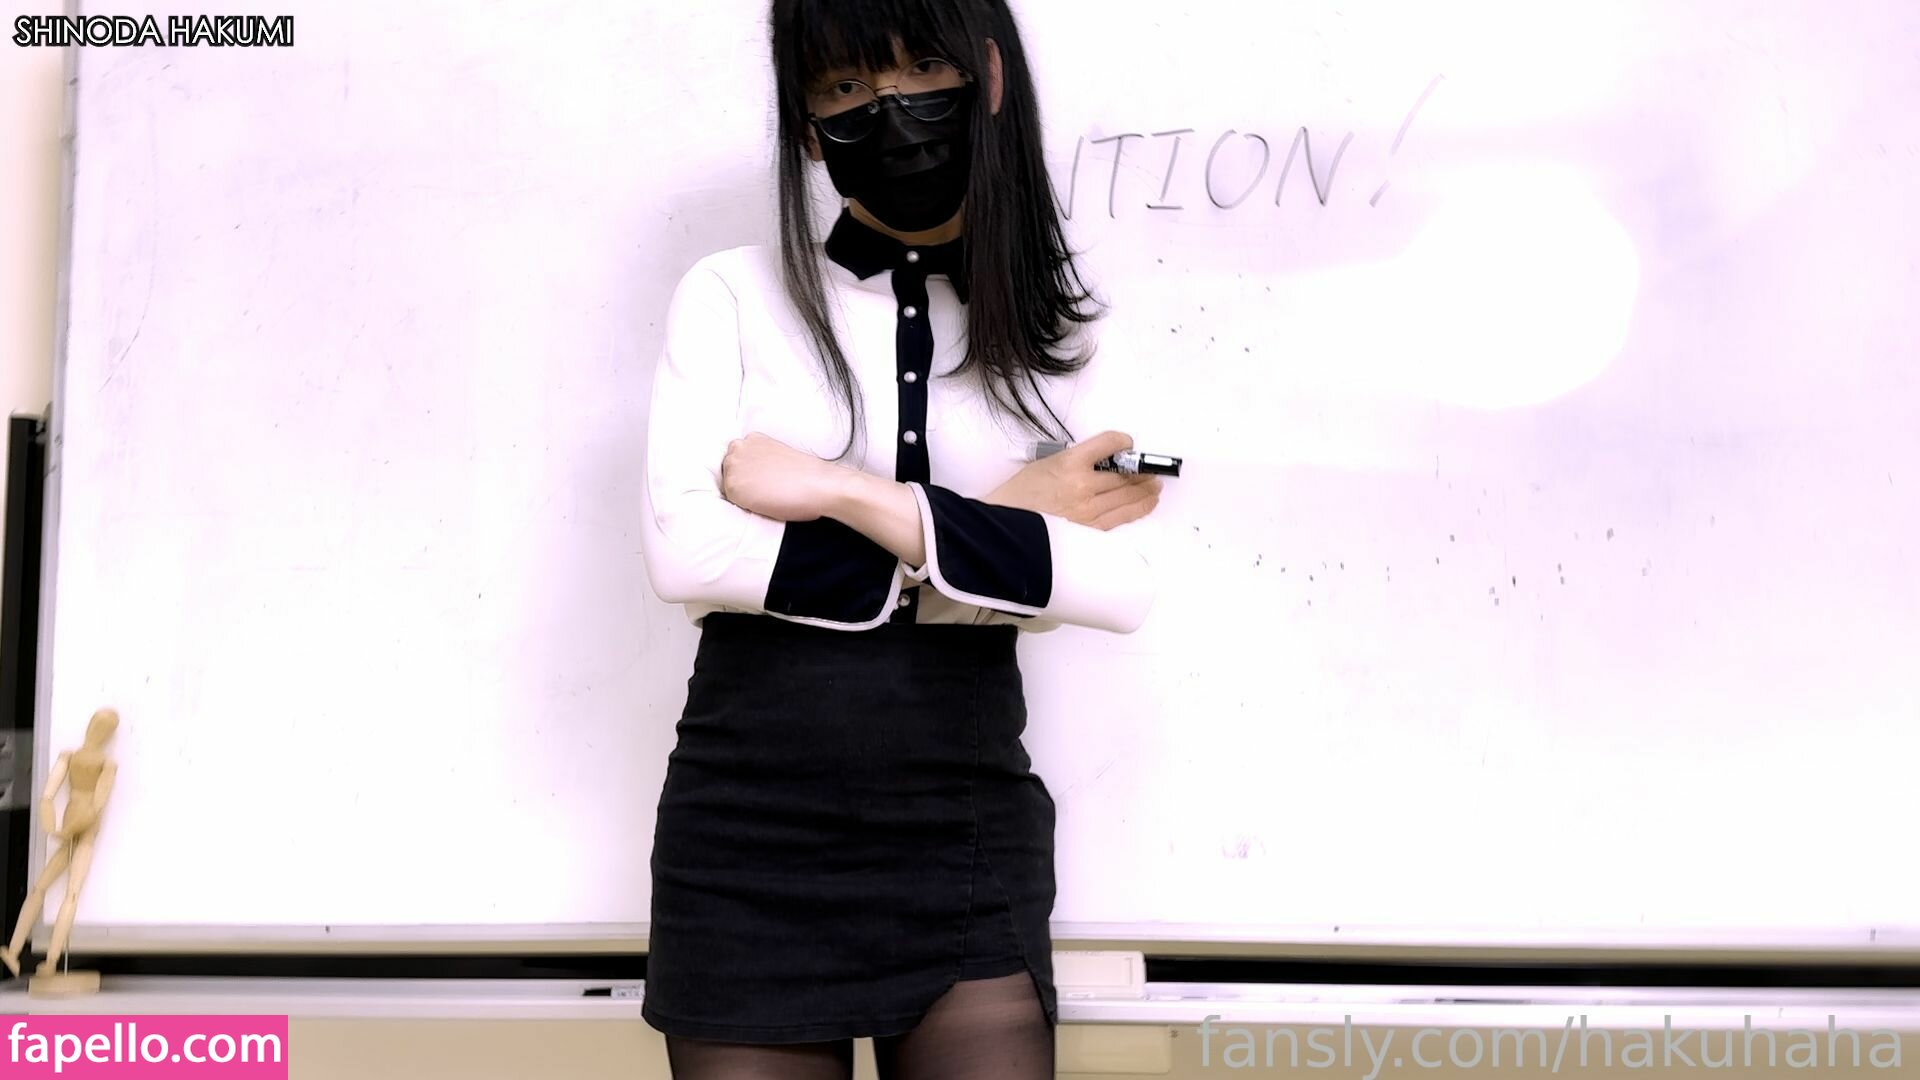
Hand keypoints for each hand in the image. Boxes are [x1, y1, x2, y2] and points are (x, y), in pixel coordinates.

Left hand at [719, 433, 844, 521]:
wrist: (817, 485)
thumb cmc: (807, 475)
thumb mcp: (779, 456)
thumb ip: (762, 460)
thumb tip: (757, 475)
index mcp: (753, 438)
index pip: (739, 460)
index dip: (750, 473)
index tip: (763, 481)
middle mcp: (739, 449)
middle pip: (729, 470)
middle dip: (743, 481)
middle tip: (765, 491)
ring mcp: (734, 466)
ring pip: (729, 485)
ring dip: (743, 493)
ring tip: (766, 497)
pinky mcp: (732, 486)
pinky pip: (731, 501)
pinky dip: (745, 505)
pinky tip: (764, 503)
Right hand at [984, 430, 1161, 529]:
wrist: (1003, 524)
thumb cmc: (1020, 494)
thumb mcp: (1047, 463)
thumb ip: (1077, 460)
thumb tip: (1106, 461)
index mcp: (1070, 463)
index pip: (1109, 444)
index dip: (1123, 441)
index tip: (1127, 443)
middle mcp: (1083, 486)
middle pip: (1125, 474)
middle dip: (1141, 470)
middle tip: (1150, 469)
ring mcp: (1088, 510)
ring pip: (1128, 496)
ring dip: (1146, 490)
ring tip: (1155, 486)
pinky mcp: (1089, 529)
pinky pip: (1121, 517)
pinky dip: (1138, 508)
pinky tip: (1147, 503)